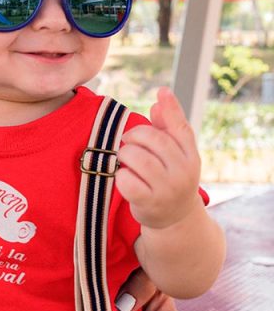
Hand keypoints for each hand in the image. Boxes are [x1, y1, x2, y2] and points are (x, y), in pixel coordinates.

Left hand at [116, 87, 200, 228]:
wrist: (174, 219)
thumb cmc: (170, 179)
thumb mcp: (175, 156)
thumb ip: (167, 129)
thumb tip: (159, 101)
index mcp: (191, 156)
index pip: (181, 129)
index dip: (171, 109)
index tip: (161, 91)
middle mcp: (183, 171)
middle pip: (154, 140)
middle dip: (134, 136)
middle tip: (127, 142)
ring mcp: (167, 188)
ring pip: (138, 158)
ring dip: (125, 154)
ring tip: (125, 159)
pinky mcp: (149, 202)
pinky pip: (127, 180)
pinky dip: (120, 175)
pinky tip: (124, 177)